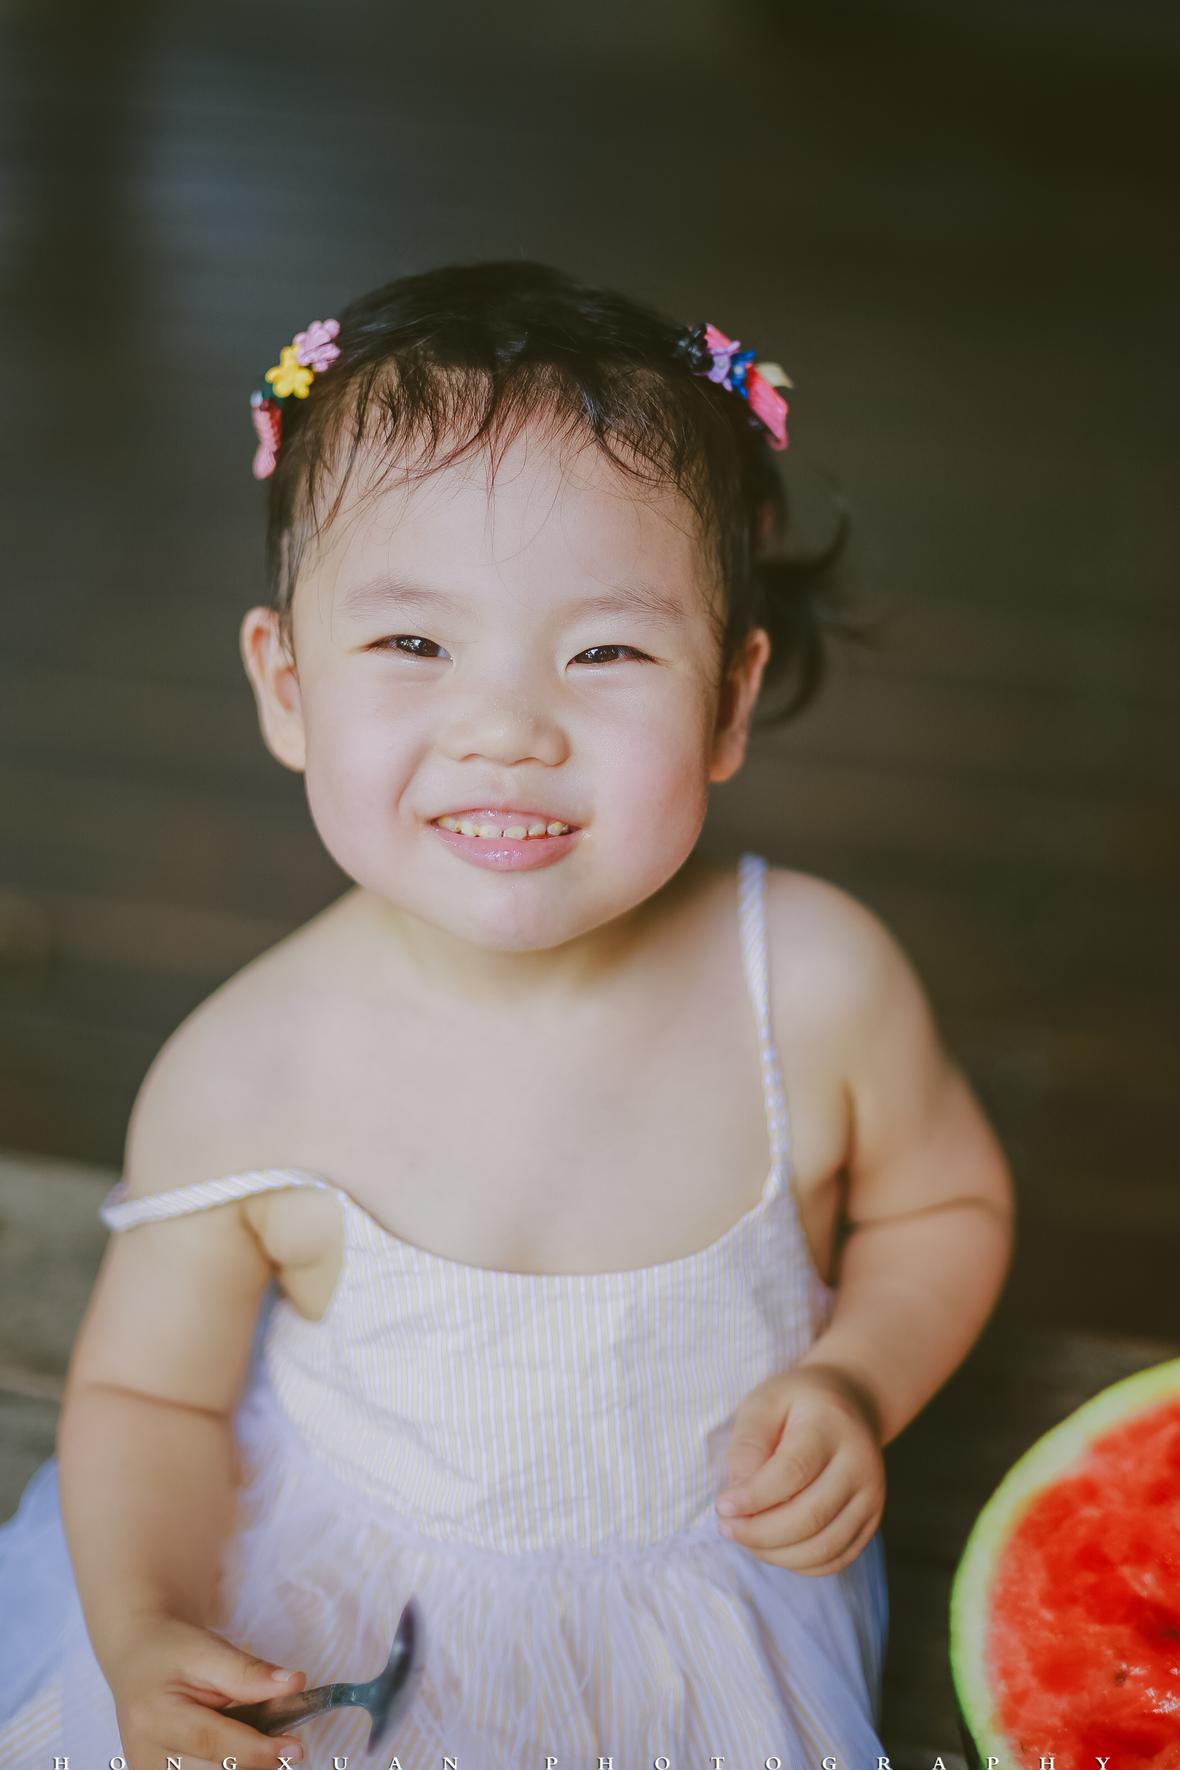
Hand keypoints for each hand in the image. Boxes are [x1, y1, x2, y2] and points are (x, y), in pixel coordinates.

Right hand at [105, 1611, 307, 1769]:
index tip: (296, 1748)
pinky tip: (239, 1751)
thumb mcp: (208, 1650)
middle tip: (285, 1742)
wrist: (136, 1656)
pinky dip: (227, 1767)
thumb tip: (295, 1685)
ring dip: (243, 1766)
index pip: (213, 1743)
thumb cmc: (173, 1650)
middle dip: (257, 1763)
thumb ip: (248, 1672)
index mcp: (155, 1718)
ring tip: (260, 1742)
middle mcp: (145, 1756)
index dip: (258, 1750)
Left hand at [715, 1361, 885, 1575]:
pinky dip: (799, 1564)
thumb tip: (738, 1497)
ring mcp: (871, 1496)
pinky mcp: (871, 1521)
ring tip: (746, 1536)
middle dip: (760, 1532)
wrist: (850, 1404)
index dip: (754, 1498)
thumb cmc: (797, 1403)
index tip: (722, 1506)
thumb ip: (748, 1445)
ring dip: (776, 1553)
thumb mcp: (763, 1403)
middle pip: (810, 1517)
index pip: (793, 1473)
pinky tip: (773, 1546)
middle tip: (727, 1527)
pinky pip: (835, 1559)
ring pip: (824, 1547)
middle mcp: (860, 1464)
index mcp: (830, 1427)